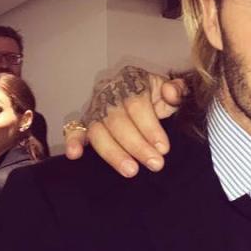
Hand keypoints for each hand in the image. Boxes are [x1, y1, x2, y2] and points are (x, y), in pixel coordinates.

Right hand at [65, 66, 186, 176]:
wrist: (144, 93)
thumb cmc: (158, 95)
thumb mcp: (171, 91)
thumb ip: (178, 91)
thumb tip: (172, 91)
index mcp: (132, 79)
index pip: (137, 103)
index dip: (150, 127)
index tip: (163, 148)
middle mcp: (109, 91)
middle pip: (118, 120)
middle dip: (137, 145)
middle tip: (155, 164)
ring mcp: (95, 107)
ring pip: (98, 130)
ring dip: (113, 153)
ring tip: (131, 171)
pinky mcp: (84, 122)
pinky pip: (74, 130)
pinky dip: (72, 141)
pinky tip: (75, 155)